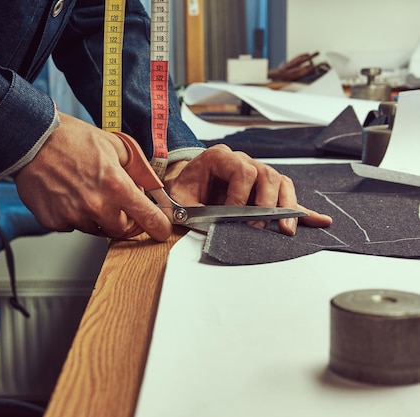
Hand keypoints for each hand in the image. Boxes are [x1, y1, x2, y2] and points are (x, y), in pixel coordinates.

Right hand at [13, 113, 171, 240]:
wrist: (32, 140)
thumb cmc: (71, 139)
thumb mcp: (116, 145)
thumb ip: (138, 169)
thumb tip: (152, 187)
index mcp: (115, 186)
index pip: (147, 217)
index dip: (158, 227)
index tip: (160, 230)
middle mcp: (96, 205)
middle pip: (121, 230)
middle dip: (121, 218)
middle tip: (111, 199)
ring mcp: (74, 216)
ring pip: (95, 229)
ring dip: (95, 216)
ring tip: (83, 190)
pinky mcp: (55, 221)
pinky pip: (72, 226)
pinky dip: (73, 214)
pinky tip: (66, 194)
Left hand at [162, 144, 332, 235]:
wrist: (182, 183)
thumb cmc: (182, 189)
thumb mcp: (180, 199)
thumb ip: (194, 211)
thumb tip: (215, 228)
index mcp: (220, 157)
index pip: (242, 171)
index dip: (241, 196)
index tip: (234, 217)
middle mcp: (242, 160)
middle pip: (267, 175)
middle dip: (266, 204)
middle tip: (257, 227)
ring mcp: (256, 172)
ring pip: (280, 183)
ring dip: (286, 207)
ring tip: (286, 229)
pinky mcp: (264, 189)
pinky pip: (287, 195)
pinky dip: (302, 210)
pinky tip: (320, 221)